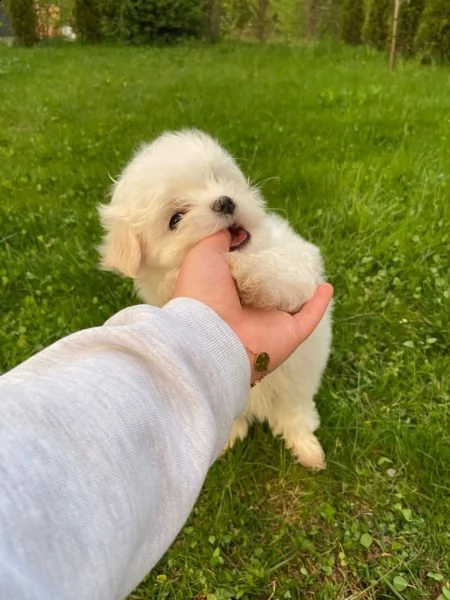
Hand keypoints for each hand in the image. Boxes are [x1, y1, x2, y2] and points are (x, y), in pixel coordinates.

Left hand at [173, 231, 332, 383]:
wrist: (210, 338)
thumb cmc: (202, 292)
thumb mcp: (202, 253)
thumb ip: (218, 236)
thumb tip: (234, 226)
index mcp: (224, 291)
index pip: (241, 270)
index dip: (249, 254)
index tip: (257, 235)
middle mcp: (247, 308)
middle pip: (267, 287)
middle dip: (276, 271)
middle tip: (286, 249)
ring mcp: (269, 322)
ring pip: (289, 302)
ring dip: (299, 287)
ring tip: (307, 268)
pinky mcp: (289, 334)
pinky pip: (308, 317)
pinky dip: (319, 304)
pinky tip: (326, 288)